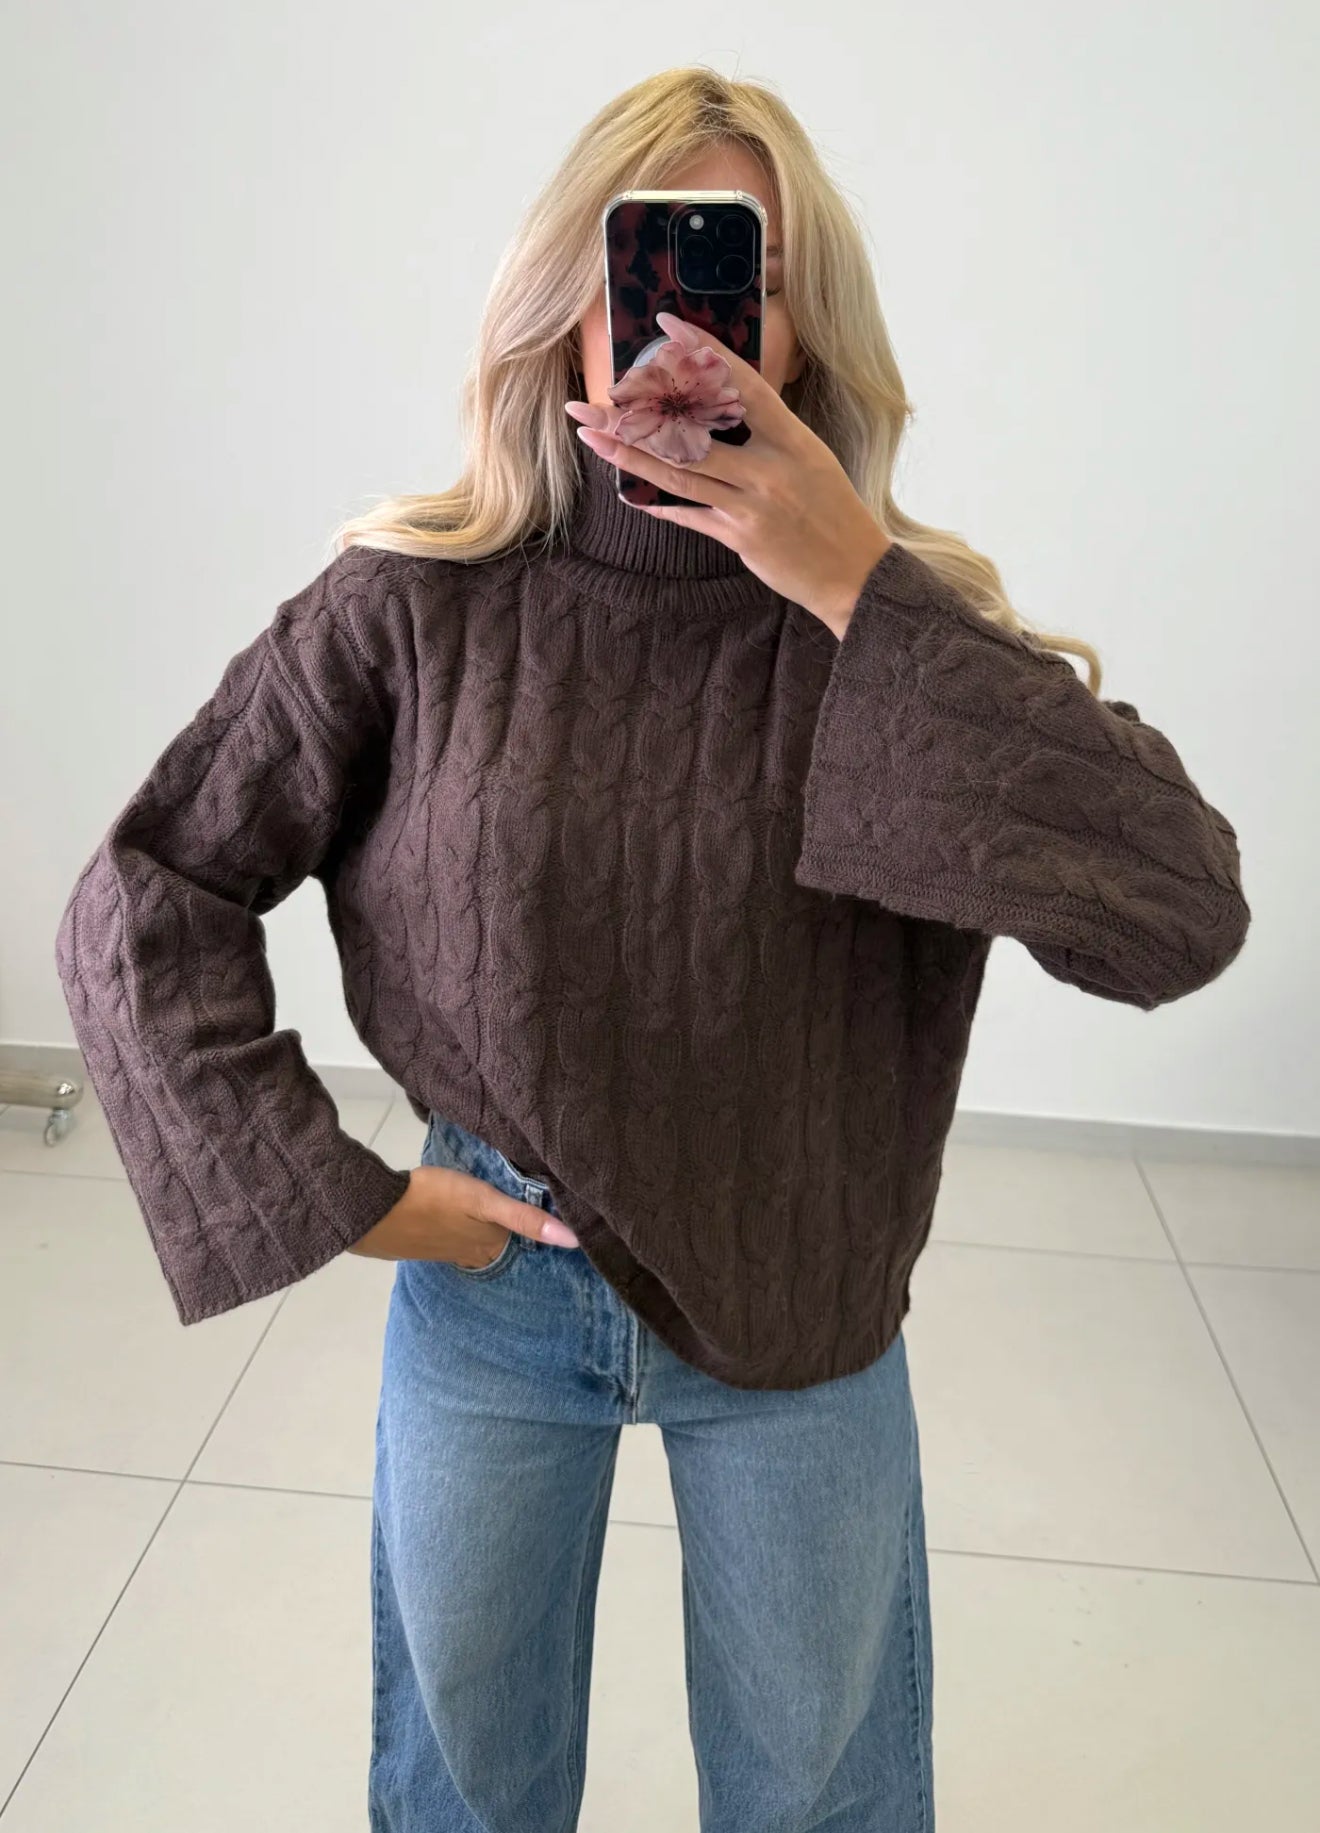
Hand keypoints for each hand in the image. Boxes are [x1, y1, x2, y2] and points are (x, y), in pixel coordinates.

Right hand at [348, 1164, 579, 1268]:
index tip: (567, 1219)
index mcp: (491, 1246)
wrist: (374, 1210)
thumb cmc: (434, 1200)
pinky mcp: (427, 1240)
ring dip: (495, 1229)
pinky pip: (459, 1234)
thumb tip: (575, 1241)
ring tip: (510, 1211)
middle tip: (543, 1208)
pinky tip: (467, 1215)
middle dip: (521, 1231)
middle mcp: (474, 1255)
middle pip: (505, 1243)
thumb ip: (526, 1217)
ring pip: (482, 1239)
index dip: (543, 1230)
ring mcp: (449, 1250)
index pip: (527, 1241)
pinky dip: (469, 1227)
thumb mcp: (484, 1201)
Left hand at [565, 311, 892, 635]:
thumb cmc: (834, 512)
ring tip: (592, 438)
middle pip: (691, 434)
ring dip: (629, 456)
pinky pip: (689, 516)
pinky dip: (659, 504)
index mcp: (792, 439)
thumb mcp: (811, 460)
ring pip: (679, 472)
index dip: (704, 352)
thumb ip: (769, 436)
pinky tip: (628, 494)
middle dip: (635, 418)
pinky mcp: (740, 537)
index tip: (668, 327)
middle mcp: (769, 468)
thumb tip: (722, 412)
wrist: (855, 573)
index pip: (743, 383)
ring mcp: (752, 504)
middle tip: (588, 405)